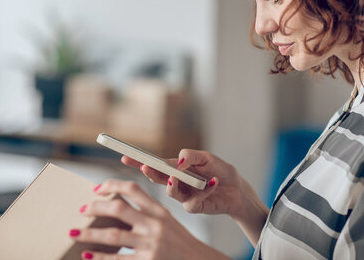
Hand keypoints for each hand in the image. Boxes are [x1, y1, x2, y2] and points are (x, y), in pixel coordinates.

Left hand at [69, 179, 227, 259]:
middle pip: (118, 208)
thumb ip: (147, 212)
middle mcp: (155, 224)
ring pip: (112, 235)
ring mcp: (151, 244)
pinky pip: (118, 259)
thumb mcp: (167, 221)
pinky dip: (99, 257)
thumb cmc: (179, 242)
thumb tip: (116, 207)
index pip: (133, 189)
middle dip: (95, 208)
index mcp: (159, 210)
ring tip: (73, 233)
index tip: (96, 189)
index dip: (112, 185)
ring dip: (89, 233)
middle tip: (82, 210)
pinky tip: (86, 254)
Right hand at [122, 149, 247, 218]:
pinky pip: (192, 201)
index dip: (139, 161)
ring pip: (171, 192)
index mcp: (176, 168)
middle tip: (146, 167)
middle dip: (150, 172)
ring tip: (175, 177)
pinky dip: (203, 191)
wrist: (237, 189)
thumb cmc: (220, 171)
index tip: (125, 156)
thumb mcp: (207, 158)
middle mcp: (176, 183)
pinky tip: (213, 182)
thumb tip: (179, 160)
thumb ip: (191, 156)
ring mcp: (184, 196)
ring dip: (172, 185)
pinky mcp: (194, 207)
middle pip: (157, 178)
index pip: (155, 164)